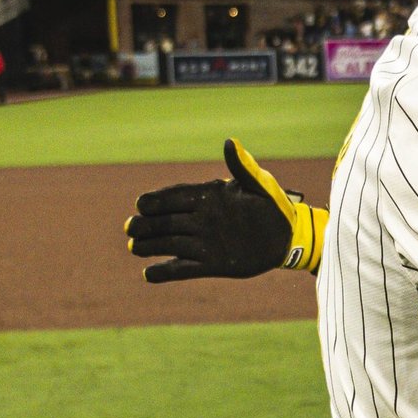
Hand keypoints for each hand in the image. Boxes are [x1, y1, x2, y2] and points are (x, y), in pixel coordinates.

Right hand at [125, 138, 327, 280]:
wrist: (287, 236)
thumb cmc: (273, 205)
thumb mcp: (261, 184)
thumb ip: (243, 167)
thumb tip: (230, 142)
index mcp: (209, 197)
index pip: (177, 196)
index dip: (158, 200)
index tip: (141, 204)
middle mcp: (201, 219)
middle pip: (167, 221)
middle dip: (147, 224)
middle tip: (130, 228)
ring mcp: (204, 242)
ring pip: (171, 244)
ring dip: (151, 246)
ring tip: (134, 248)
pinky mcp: (211, 264)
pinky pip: (184, 269)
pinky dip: (166, 272)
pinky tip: (149, 274)